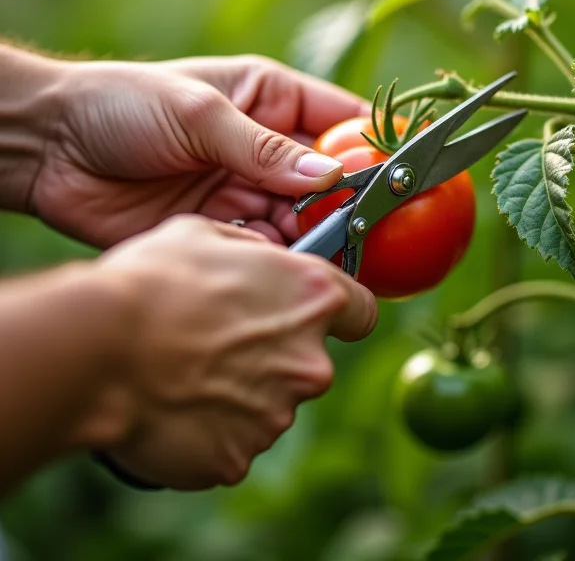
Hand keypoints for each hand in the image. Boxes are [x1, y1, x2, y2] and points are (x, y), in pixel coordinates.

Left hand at [30, 55, 368, 246]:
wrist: (46, 149)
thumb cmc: (122, 105)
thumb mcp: (199, 113)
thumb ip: (265, 149)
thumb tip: (332, 176)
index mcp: (272, 101)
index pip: (345, 123)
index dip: (381, 147)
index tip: (414, 173)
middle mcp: (268, 150)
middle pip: (332, 183)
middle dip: (354, 206)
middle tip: (379, 233)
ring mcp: (246, 192)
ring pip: (303, 223)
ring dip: (317, 240)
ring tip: (332, 256)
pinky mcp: (220, 231)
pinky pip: (264, 250)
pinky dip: (277, 261)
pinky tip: (282, 268)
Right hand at [79, 214, 376, 489]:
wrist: (98, 349)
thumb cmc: (152, 282)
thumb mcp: (206, 233)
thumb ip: (253, 249)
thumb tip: (264, 257)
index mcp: (312, 296)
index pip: (362, 310)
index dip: (342, 312)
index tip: (319, 314)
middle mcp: (309, 358)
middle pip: (308, 360)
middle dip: (277, 353)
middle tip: (223, 340)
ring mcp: (278, 413)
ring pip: (271, 401)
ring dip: (242, 389)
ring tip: (189, 369)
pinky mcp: (240, 455)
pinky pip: (234, 438)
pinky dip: (212, 426)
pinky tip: (176, 402)